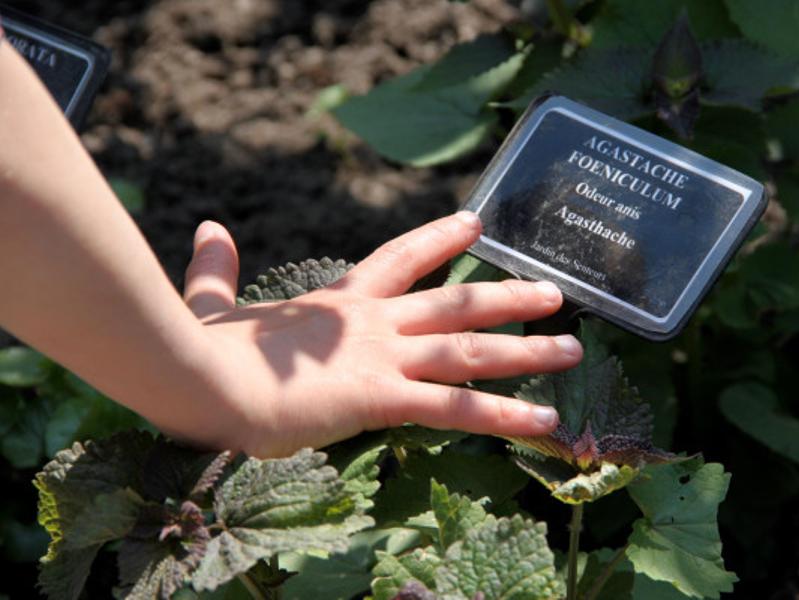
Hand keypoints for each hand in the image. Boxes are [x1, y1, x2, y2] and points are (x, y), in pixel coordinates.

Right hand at [182, 212, 581, 456]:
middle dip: (509, 295)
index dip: (441, 238)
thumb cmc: (203, 351)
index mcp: (340, 302)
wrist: (199, 382)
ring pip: (470, 348)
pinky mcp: (382, 397)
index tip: (476, 223)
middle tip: (555, 292)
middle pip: (456, 301)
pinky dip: (505, 414)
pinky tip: (545, 420)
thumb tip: (208, 229)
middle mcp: (373, 323)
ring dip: (527, 349)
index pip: (401, 258)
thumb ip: (216, 271)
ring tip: (574, 349)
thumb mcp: (213, 307)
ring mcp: (382, 358)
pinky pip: (457, 408)